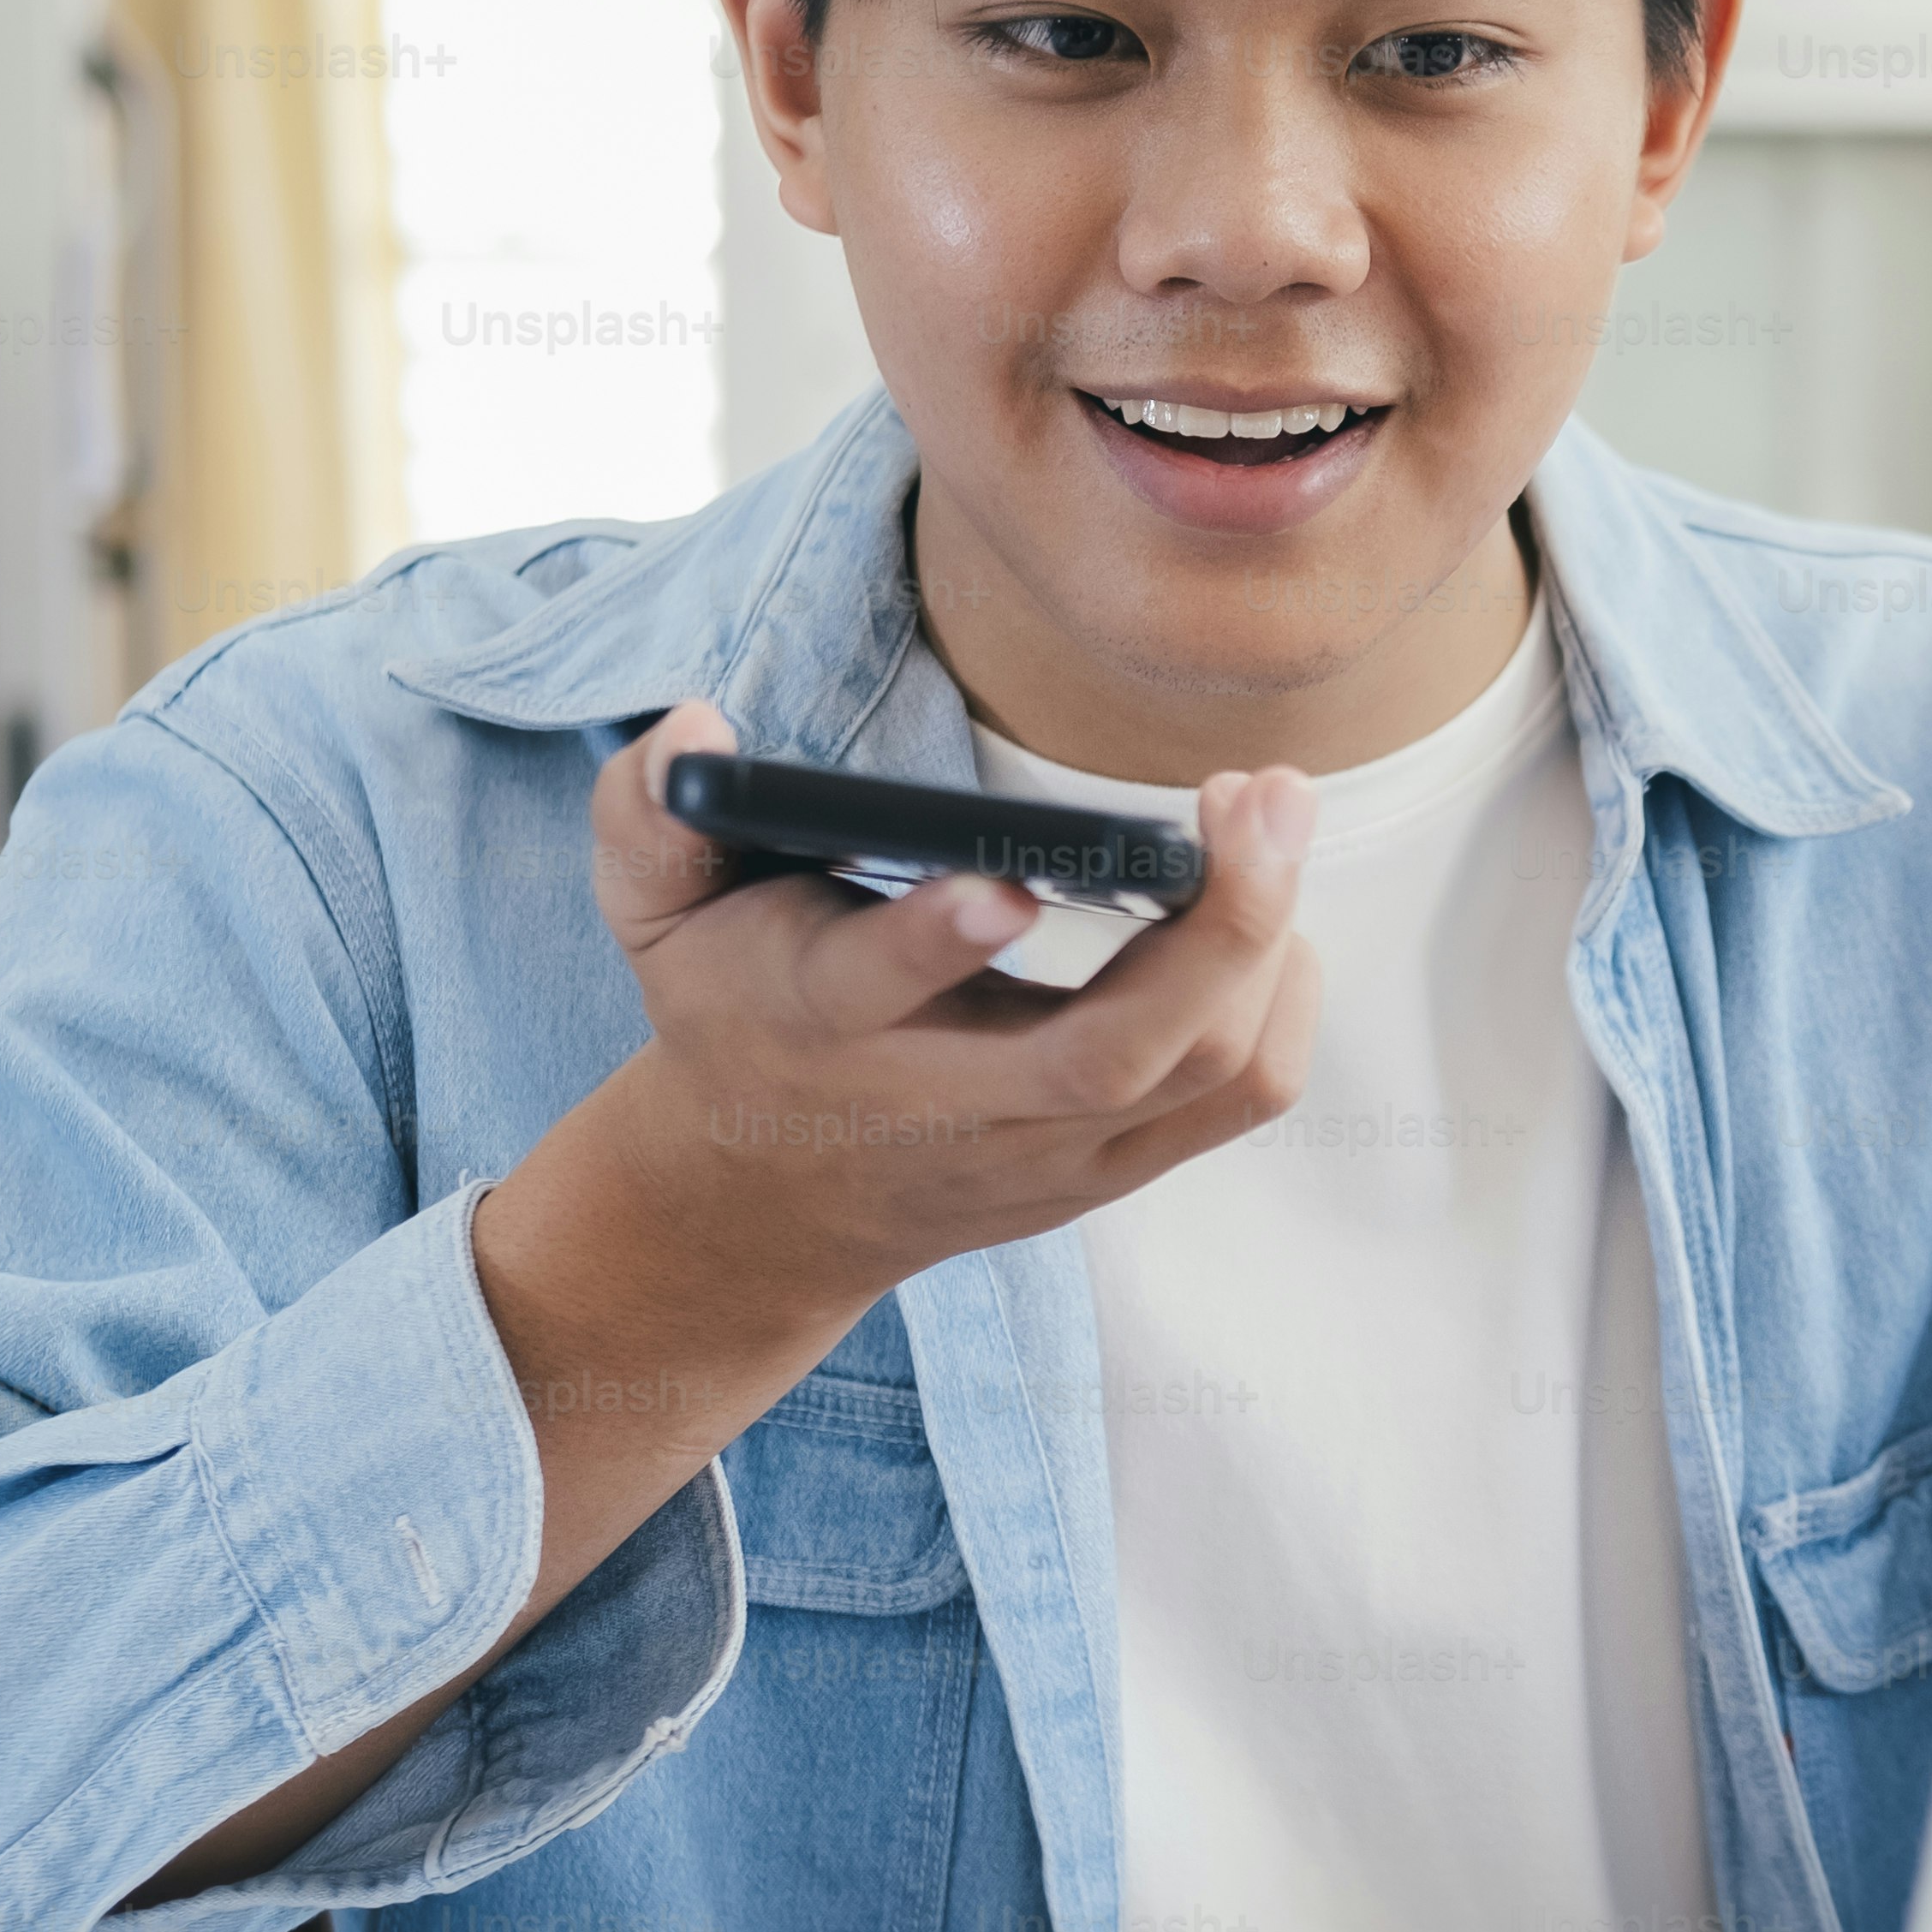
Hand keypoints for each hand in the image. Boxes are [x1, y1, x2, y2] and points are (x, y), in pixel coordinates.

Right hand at [532, 699, 1324, 1329]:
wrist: (768, 1208)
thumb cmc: (732, 1020)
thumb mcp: (657, 920)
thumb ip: (649, 817)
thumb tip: (697, 724)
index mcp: (821, 1028)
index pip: (873, 993)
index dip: (938, 940)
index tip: (1005, 876)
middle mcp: (948, 1108)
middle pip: (1108, 1056)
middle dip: (1216, 926)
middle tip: (1261, 792)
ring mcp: (1046, 1155)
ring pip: (1202, 1076)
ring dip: (1264, 945)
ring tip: (1269, 824)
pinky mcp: (1111, 1170)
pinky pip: (1241, 1098)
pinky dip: (1282, 1001)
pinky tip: (1269, 917)